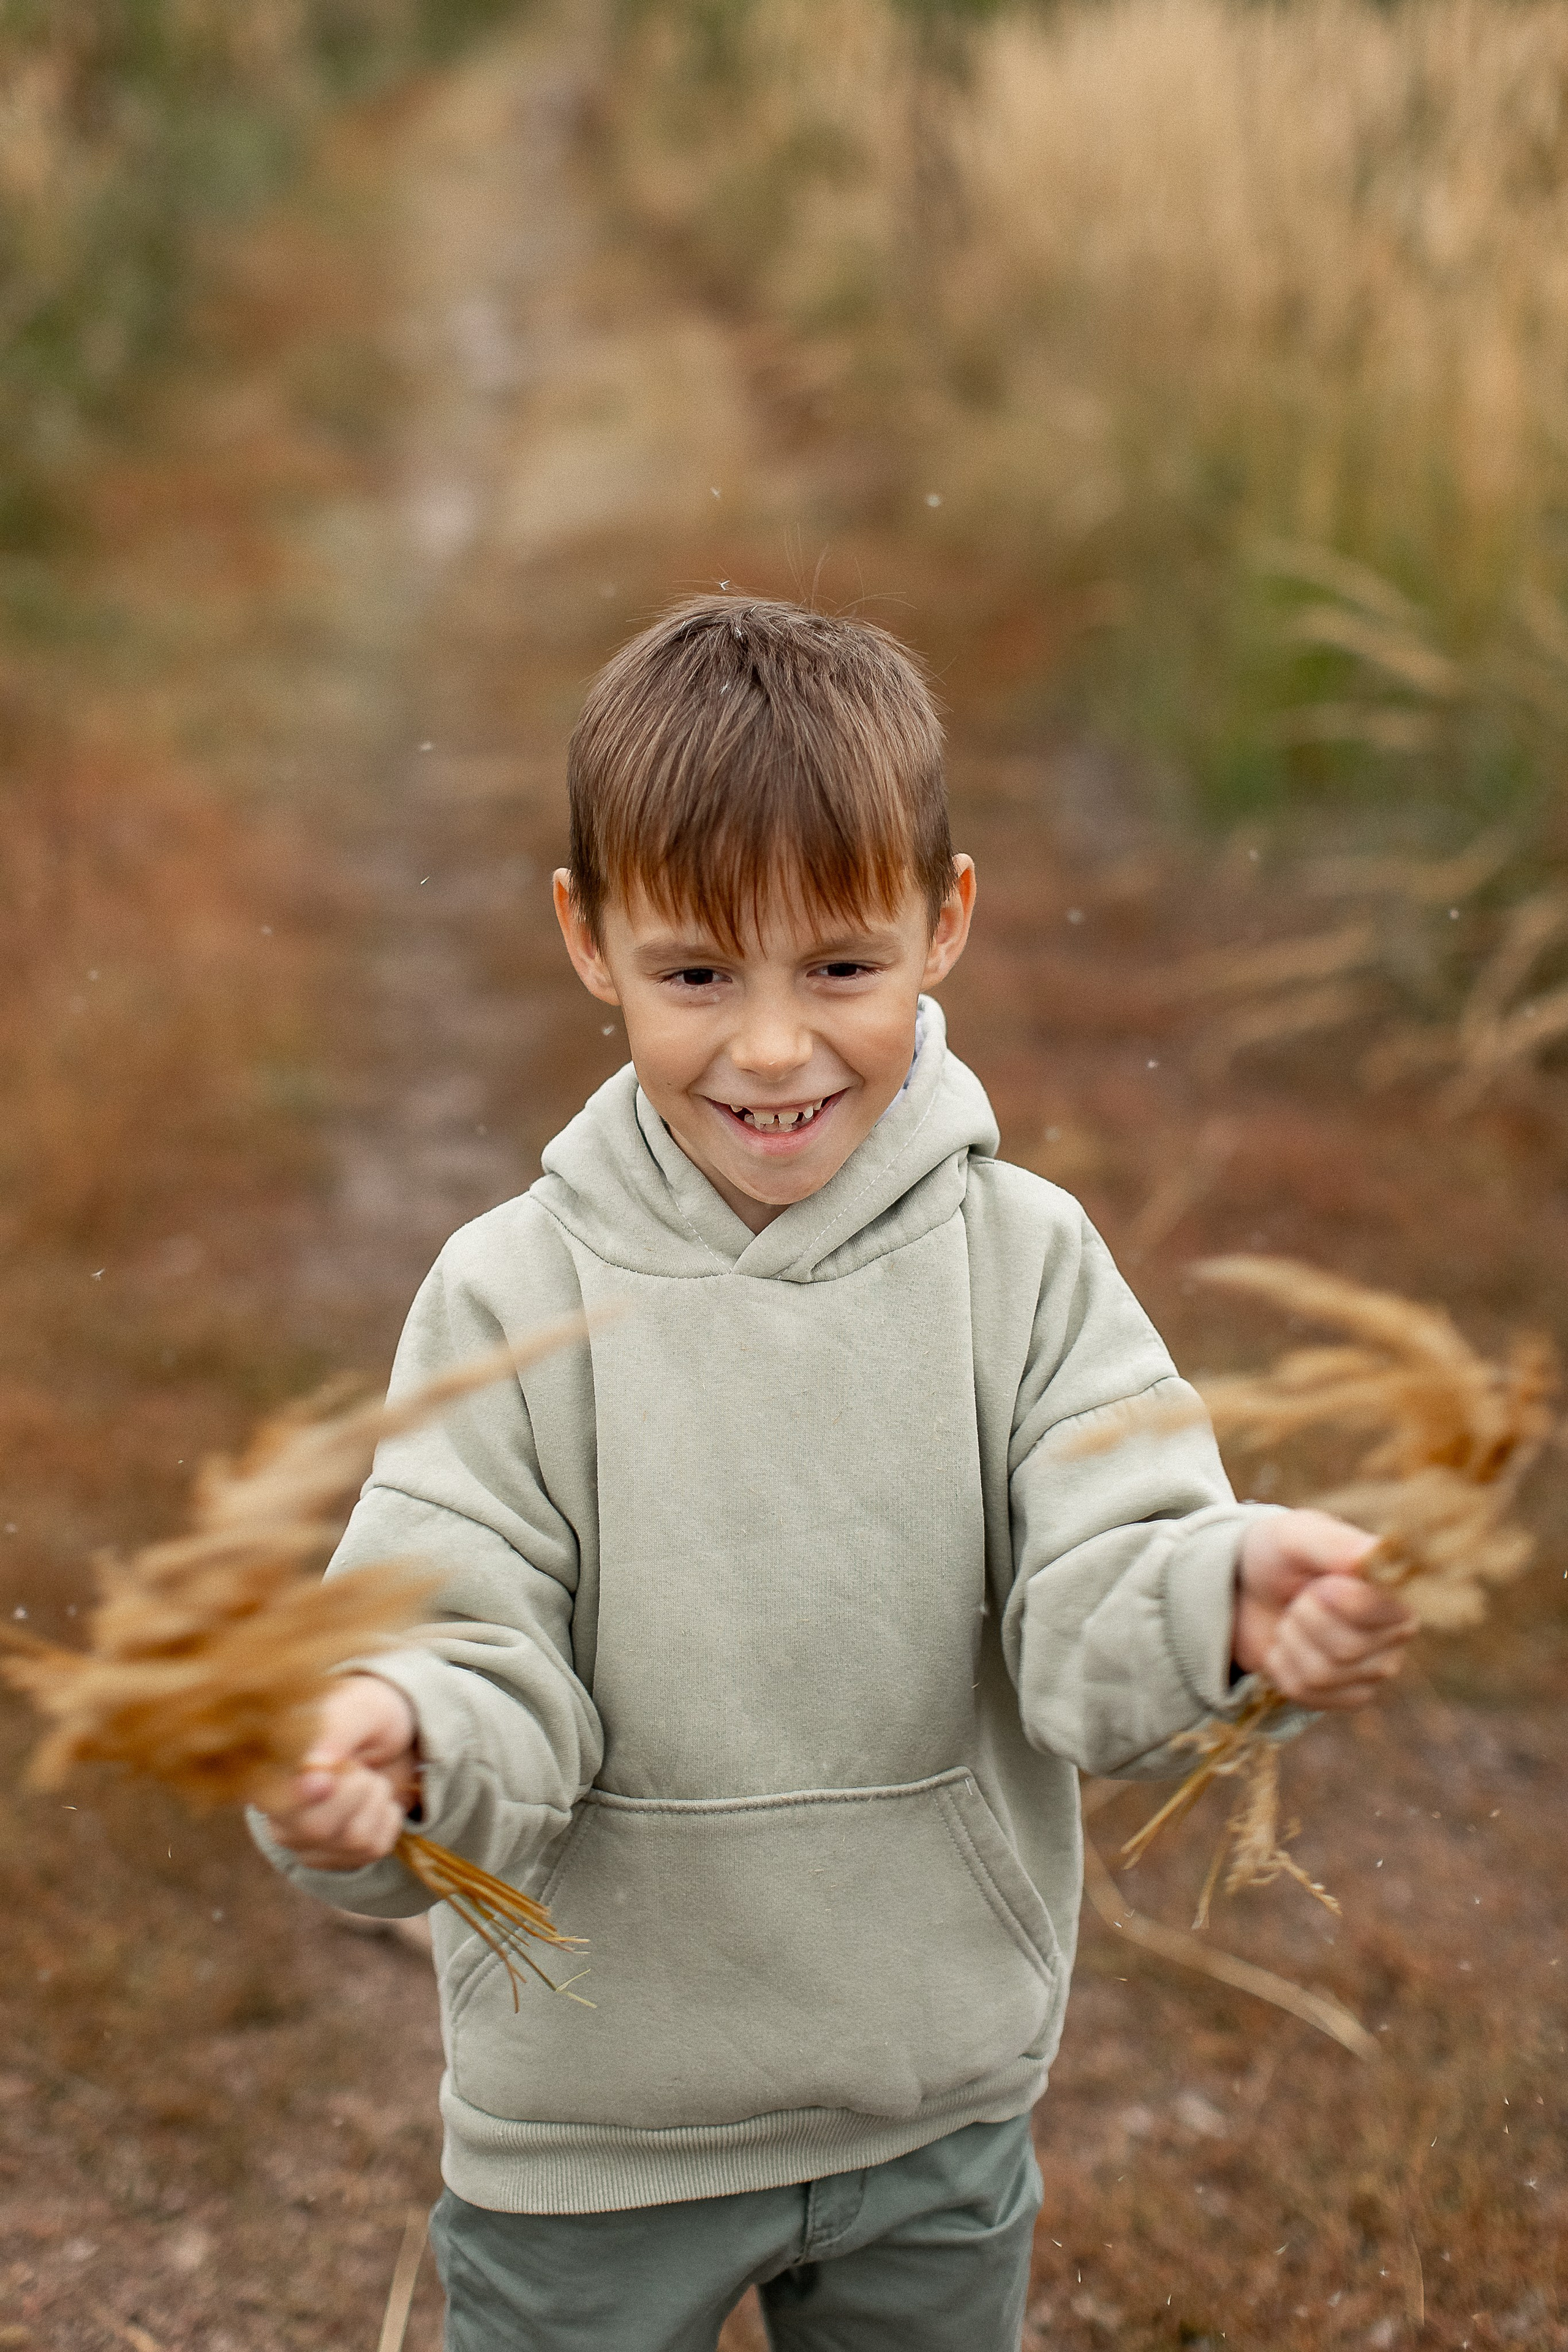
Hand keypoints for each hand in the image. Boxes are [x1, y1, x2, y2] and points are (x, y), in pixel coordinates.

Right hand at [264, 1673, 419, 1868]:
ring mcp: (307, 1843)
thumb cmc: (366, 1718)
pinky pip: (374, 1849)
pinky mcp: (337, 1859)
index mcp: (271, 1773)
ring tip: (367, 1778)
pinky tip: (375, 1802)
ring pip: (354, 1839)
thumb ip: (335, 1731)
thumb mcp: (358, 1709)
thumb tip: (313, 1765)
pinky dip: (388, 1819)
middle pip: (316, 1827)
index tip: (325, 1781)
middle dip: (355, 1789)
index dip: (300, 1796)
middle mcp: (279, 1816)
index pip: (275, 1799)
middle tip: (358, 1765)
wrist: (395, 1741)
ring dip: (376, 1800)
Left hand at [1234, 1508, 1417, 1708]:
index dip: (1331, 1596)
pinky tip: (1289, 1646)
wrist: (1249, 1589)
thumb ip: (1336, 1542)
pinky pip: (1306, 1693)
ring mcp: (1374, 1670)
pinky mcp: (1348, 1695)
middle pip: (1346, 1648)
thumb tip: (1376, 1553)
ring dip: (1291, 1641)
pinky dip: (1282, 1667)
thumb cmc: (1280, 1557)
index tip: (1319, 1581)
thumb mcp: (1297, 1535)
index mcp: (1396, 1589)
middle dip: (1304, 1618)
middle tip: (1300, 1597)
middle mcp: (1397, 1633)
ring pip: (1322, 1674)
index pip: (1375, 1609)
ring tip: (1294, 1618)